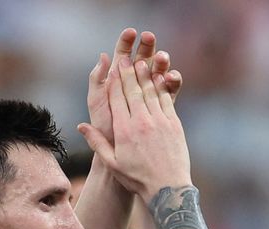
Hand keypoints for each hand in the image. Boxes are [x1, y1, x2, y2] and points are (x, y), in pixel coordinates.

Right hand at [79, 55, 191, 201]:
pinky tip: (158, 78)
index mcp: (124, 131)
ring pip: (150, 92)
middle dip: (129, 73)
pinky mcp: (174, 123)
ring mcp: (160, 121)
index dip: (115, 82)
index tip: (112, 68)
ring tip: (141, 62)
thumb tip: (81, 126)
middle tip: (125, 59)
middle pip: (133, 91)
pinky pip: (166, 100)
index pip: (117, 99)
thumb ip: (97, 143)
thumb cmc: (137, 179)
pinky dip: (161, 87)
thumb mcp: (112, 163)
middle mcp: (142, 122)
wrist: (168, 188)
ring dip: (145, 76)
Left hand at [87, 28, 182, 145]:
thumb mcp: (97, 103)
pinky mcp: (162, 107)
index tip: (130, 31)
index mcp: (116, 82)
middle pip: (142, 60)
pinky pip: (168, 90)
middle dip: (147, 47)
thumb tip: (105, 55)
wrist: (119, 157)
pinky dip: (171, 82)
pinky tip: (171, 76)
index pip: (122, 56)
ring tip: (162, 58)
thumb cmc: (104, 131)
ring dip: (161, 63)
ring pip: (157, 73)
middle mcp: (134, 87)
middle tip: (149, 36)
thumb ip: (97, 80)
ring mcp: (149, 96)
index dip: (126, 42)